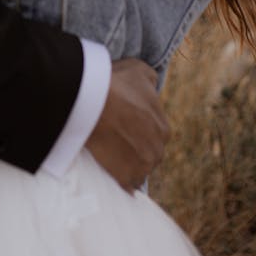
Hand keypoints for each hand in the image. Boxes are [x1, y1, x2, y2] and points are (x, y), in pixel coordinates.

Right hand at [86, 59, 168, 192]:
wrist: (91, 102)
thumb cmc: (116, 83)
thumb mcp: (140, 70)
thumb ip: (151, 80)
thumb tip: (152, 88)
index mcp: (164, 128)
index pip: (155, 132)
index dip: (139, 126)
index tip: (124, 121)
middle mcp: (158, 151)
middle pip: (148, 152)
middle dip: (136, 146)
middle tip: (116, 135)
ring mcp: (141, 167)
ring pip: (138, 169)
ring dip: (128, 163)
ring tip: (110, 152)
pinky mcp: (124, 178)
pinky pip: (126, 185)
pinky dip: (121, 180)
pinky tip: (111, 170)